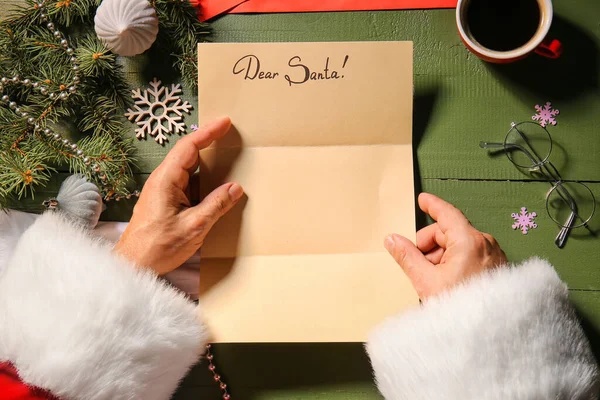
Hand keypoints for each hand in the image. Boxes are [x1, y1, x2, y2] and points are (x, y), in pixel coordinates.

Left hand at [114, 117, 243, 274]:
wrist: (134, 264)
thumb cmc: (158, 247)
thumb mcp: (194, 226)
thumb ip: (216, 205)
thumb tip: (235, 188)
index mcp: (166, 180)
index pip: (188, 147)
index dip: (208, 132)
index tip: (225, 122)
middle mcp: (161, 181)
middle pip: (187, 153)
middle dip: (208, 140)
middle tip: (229, 133)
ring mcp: (162, 190)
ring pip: (187, 167)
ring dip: (205, 159)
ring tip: (225, 153)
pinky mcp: (164, 201)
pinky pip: (186, 181)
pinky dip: (201, 176)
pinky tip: (213, 181)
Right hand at [384, 193, 506, 299]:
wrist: (489, 334)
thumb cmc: (460, 308)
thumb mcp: (425, 281)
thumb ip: (407, 256)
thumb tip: (392, 240)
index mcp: (469, 241)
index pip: (447, 214)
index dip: (432, 205)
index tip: (423, 200)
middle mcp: (485, 243)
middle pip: (449, 232)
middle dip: (430, 245)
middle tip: (420, 266)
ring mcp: (494, 255)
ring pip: (459, 244)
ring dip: (442, 255)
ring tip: (436, 280)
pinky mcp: (497, 267)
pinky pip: (472, 254)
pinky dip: (456, 261)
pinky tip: (450, 281)